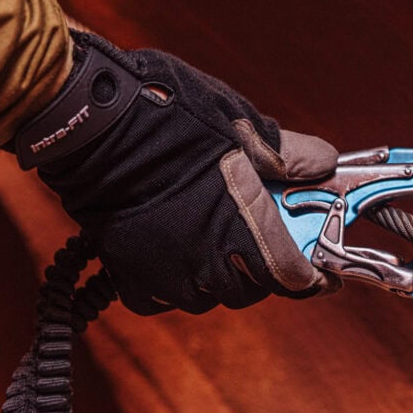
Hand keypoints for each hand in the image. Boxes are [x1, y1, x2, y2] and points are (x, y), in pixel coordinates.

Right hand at [16, 30, 339, 313]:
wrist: (90, 125)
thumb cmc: (169, 117)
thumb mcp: (243, 125)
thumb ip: (289, 155)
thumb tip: (322, 163)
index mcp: (246, 228)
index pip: (293, 278)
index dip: (312, 279)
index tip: (322, 275)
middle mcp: (209, 262)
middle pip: (253, 288)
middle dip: (265, 268)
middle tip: (263, 238)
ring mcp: (168, 275)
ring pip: (210, 294)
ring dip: (222, 273)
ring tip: (218, 235)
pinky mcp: (132, 278)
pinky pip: (166, 295)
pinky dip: (178, 279)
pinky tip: (179, 246)